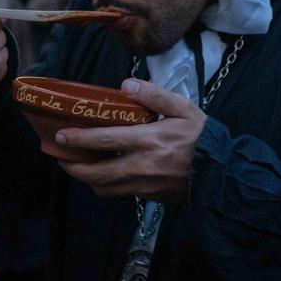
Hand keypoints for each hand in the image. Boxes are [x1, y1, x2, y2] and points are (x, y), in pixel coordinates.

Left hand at [55, 79, 205, 202]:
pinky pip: (117, 194)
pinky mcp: (147, 196)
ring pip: (102, 187)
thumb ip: (154, 95)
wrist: (221, 173)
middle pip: (94, 172)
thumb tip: (126, 84)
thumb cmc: (201, 138)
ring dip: (85, 178)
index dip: (77, 139)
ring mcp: (142, 185)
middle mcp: (139, 166)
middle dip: (71, 166)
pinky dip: (103, 185)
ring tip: (75, 165)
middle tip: (59, 156)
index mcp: (147, 140)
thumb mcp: (183, 108)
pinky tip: (102, 174)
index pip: (103, 140)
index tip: (59, 136)